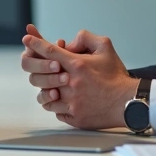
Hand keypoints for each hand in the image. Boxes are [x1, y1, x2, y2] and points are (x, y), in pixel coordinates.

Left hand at [22, 28, 136, 129]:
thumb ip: (85, 38)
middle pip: (40, 76)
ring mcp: (71, 103)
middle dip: (38, 70)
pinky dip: (57, 105)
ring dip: (47, 89)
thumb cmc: (116, 76)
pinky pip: (56, 111)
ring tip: (54, 87)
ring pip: (45, 96)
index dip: (35, 44)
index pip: (49, 51)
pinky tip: (64, 100)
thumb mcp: (105, 48)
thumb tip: (68, 43)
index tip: (26, 39)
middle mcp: (71, 84)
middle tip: (43, 68)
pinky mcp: (74, 117)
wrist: (129, 102)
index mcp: (77, 65)